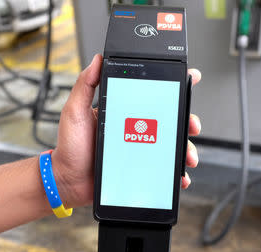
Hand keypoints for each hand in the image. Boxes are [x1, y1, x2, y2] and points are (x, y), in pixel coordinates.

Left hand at [52, 54, 201, 207]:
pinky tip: (180, 175)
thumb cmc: (70, 148)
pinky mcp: (139, 168)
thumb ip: (84, 86)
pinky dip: (175, 172)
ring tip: (188, 156)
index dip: (171, 88)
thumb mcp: (74, 112)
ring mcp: (137, 148)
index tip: (188, 81)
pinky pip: (162, 168)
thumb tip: (97, 61)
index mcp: (121, 111)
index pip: (150, 96)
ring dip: (185, 148)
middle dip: (186, 120)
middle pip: (167, 120)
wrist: (68, 181)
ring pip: (169, 144)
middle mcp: (132, 128)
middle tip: (192, 125)